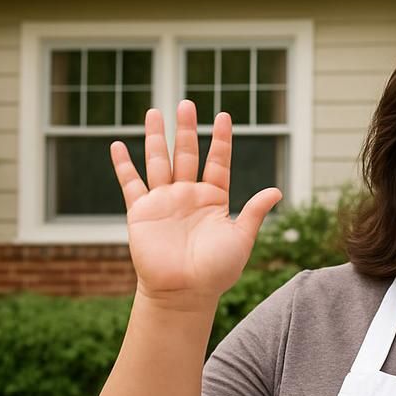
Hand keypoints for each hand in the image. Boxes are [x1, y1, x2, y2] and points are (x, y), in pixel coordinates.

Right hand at [110, 100, 282, 306]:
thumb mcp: (241, 238)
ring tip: (154, 112)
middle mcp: (188, 196)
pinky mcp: (141, 212)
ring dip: (155, 138)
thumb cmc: (216, 271)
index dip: (221, 139)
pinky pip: (131, 184)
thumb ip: (255, 212)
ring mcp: (164, 202)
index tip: (223, 116)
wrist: (185, 292)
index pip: (218, 161)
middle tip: (186, 103)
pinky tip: (119, 145)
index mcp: (214, 199)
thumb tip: (277, 190)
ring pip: (159, 161)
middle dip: (186, 128)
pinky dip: (124, 165)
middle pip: (187, 154)